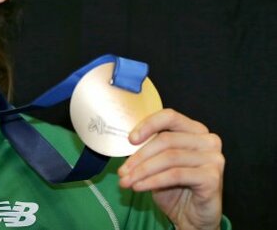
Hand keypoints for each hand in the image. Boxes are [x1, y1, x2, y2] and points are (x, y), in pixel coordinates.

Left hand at [118, 109, 224, 229]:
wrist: (192, 217)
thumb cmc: (175, 187)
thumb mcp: (158, 163)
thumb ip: (149, 148)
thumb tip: (128, 142)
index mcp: (195, 130)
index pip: (170, 117)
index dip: (148, 125)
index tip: (130, 140)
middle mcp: (208, 140)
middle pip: (166, 140)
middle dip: (139, 156)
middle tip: (122, 171)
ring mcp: (213, 158)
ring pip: (169, 158)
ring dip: (142, 171)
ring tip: (126, 181)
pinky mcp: (212, 177)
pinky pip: (175, 175)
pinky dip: (153, 180)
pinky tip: (139, 187)